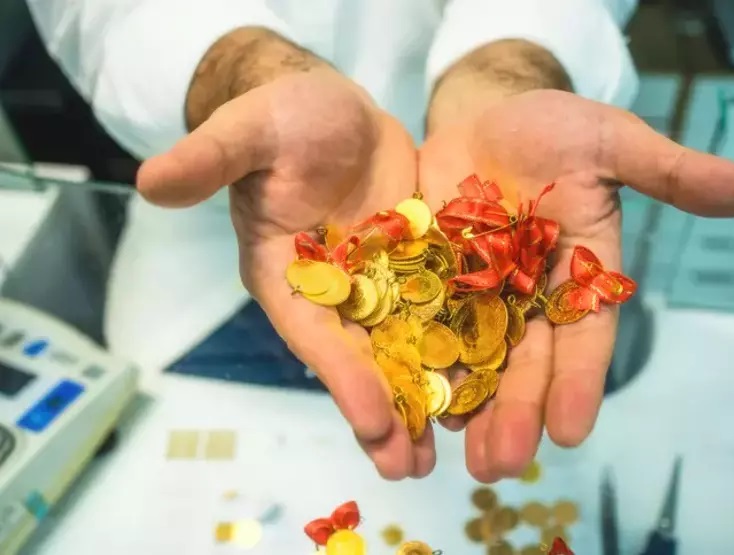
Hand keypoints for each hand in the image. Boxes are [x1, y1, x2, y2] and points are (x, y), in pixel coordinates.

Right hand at [137, 69, 432, 478]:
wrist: (332, 108)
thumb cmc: (282, 117)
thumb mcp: (249, 132)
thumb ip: (209, 159)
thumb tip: (148, 181)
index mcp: (284, 272)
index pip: (313, 332)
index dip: (342, 375)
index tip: (376, 419)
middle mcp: (330, 289)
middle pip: (359, 357)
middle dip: (384, 411)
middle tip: (411, 469)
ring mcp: (375, 281)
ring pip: (401, 345)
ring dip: (423, 394)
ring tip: (450, 447)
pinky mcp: (414, 264)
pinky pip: (437, 309)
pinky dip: (456, 345)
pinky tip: (487, 382)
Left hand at [419, 87, 733, 481]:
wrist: (486, 116)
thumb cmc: (554, 128)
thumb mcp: (610, 143)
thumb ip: (668, 171)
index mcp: (579, 273)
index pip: (585, 336)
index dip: (579, 382)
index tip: (571, 431)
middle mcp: (530, 295)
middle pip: (525, 361)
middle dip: (515, 412)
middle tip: (502, 465)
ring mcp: (478, 291)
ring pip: (475, 357)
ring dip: (467, 406)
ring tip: (457, 454)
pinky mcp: (431, 279)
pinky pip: (424, 324)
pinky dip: (420, 359)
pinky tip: (412, 399)